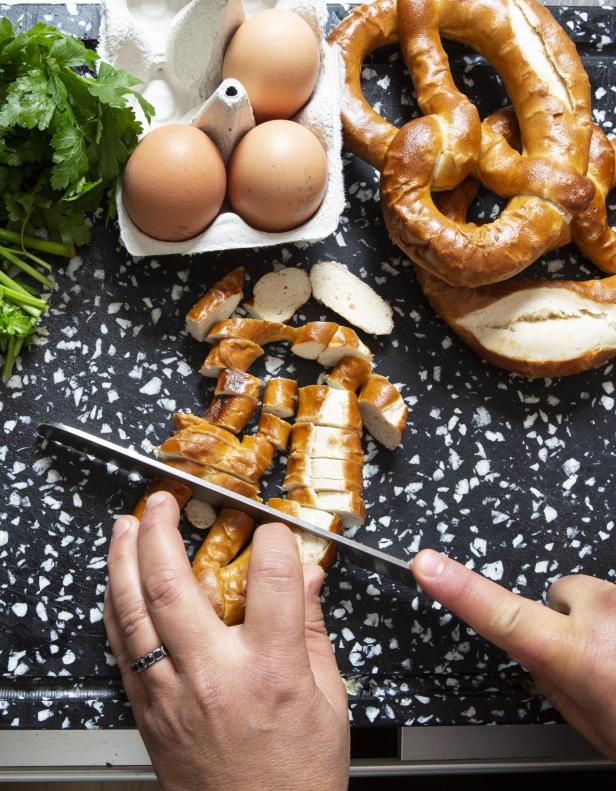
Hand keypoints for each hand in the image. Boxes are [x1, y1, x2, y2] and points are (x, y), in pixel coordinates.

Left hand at [104, 491, 348, 790]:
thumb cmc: (295, 777)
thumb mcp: (329, 700)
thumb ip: (314, 630)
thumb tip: (309, 577)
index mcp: (272, 669)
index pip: (271, 577)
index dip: (275, 540)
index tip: (274, 532)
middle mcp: (215, 675)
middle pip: (176, 583)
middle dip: (160, 531)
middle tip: (160, 502)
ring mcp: (173, 693)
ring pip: (135, 611)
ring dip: (124, 560)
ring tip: (124, 527)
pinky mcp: (148, 711)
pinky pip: (122, 648)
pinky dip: (116, 607)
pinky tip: (117, 584)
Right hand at [413, 549, 615, 759]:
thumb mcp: (598, 729)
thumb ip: (557, 684)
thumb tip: (539, 656)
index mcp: (582, 656)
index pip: (502, 616)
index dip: (460, 590)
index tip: (427, 565)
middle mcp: (609, 616)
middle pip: (563, 594)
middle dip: (572, 619)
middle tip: (605, 663)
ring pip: (602, 595)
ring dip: (612, 621)